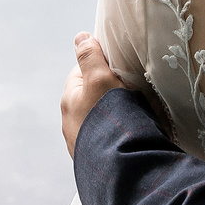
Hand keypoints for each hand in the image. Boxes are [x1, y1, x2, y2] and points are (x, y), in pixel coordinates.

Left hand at [60, 32, 122, 156]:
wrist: (119, 167)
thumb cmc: (109, 120)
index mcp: (69, 100)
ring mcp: (82, 142)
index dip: (102, 66)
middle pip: (92, 95)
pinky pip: (108, 137)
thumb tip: (80, 37)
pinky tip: (131, 134)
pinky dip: (118, 133)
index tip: (121, 69)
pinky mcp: (96, 157)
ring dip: (114, 114)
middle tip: (131, 93)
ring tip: (135, 115)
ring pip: (100, 118)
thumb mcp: (100, 80)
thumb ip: (90, 57)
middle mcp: (71, 122)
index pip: (83, 71)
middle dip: (110, 92)